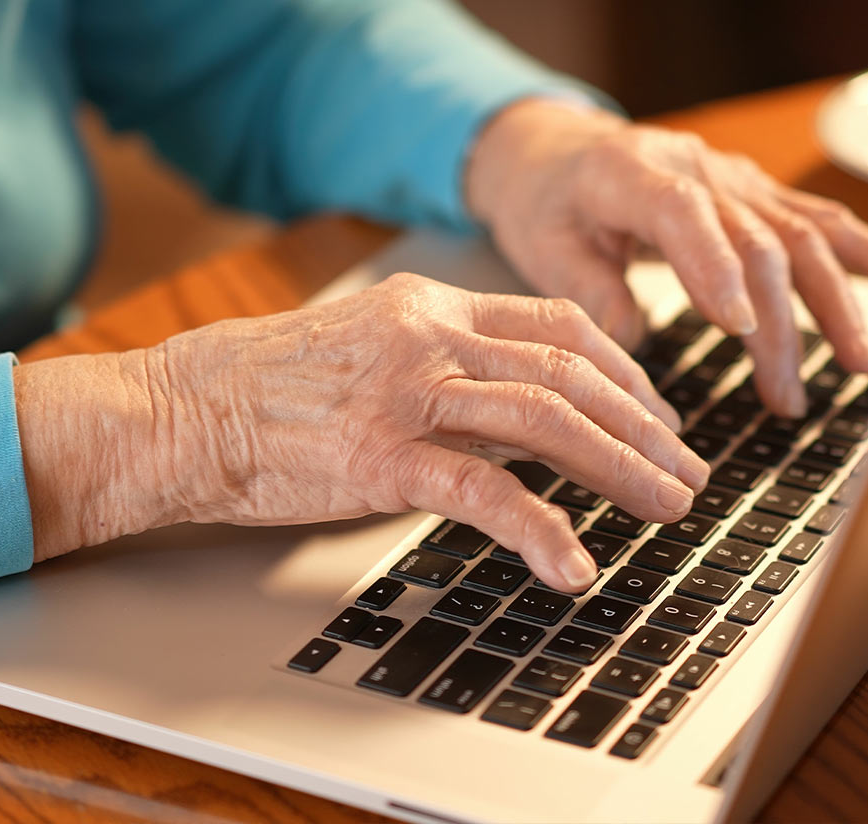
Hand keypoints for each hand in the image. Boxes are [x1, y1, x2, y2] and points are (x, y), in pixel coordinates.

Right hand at [15, 275, 709, 591]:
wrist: (182, 411)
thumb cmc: (261, 387)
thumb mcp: (361, 349)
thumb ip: (436, 368)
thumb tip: (507, 416)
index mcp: (424, 303)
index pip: (555, 325)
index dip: (623, 369)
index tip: (655, 410)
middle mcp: (426, 335)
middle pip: (569, 370)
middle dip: (643, 423)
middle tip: (685, 468)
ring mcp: (405, 392)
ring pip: (547, 419)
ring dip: (622, 467)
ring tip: (667, 506)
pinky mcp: (380, 456)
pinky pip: (483, 492)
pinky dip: (541, 529)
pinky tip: (571, 564)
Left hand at [464, 99, 867, 416]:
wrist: (557, 150)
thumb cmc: (546, 202)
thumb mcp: (540, 245)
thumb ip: (585, 288)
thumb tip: (629, 344)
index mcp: (629, 172)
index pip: (683, 215)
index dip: (714, 268)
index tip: (737, 329)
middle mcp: (695, 167)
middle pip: (755, 241)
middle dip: (779, 325)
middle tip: (785, 398)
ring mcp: (732, 177)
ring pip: (801, 234)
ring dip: (838, 302)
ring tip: (862, 364)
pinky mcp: (755, 191)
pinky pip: (817, 219)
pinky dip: (865, 254)